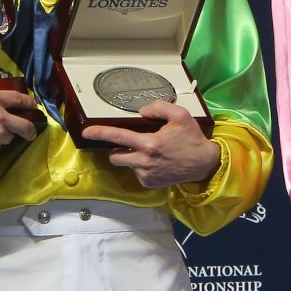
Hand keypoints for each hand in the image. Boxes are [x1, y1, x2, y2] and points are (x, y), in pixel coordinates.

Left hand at [82, 102, 220, 186]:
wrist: (204, 164)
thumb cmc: (191, 139)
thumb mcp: (180, 116)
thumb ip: (159, 107)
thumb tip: (142, 111)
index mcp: (149, 144)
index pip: (118, 137)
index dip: (100, 133)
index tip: (87, 132)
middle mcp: (144, 161)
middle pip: (115, 156)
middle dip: (118, 149)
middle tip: (132, 143)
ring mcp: (146, 175)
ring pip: (126, 164)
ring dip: (131, 158)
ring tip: (149, 153)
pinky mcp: (149, 183)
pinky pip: (136, 173)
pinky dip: (142, 167)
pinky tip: (156, 162)